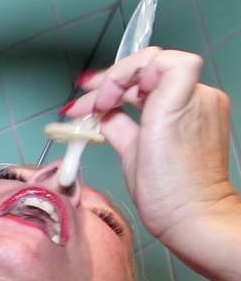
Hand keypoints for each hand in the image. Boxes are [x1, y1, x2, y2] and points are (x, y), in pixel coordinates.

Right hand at [64, 48, 239, 259]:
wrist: (195, 219)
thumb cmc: (169, 193)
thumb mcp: (134, 153)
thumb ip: (117, 122)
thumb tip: (102, 114)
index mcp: (185, 100)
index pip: (154, 60)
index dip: (125, 72)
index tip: (105, 99)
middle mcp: (198, 98)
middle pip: (148, 72)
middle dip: (111, 83)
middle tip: (83, 102)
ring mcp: (198, 109)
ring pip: (151, 87)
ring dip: (118, 94)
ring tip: (85, 109)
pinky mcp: (193, 123)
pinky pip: (161, 103)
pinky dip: (135, 107)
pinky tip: (108, 116)